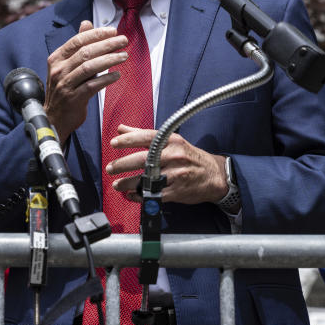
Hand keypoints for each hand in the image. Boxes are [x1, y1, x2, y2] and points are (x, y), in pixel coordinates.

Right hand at [44, 20, 128, 142]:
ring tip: (124, 56)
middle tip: (123, 41)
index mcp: (56, 59)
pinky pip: (92, 86)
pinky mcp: (74, 99)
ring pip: (89, 67)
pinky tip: (117, 75)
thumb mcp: (66, 65)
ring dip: (109, 60)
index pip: (78, 41)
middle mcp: (59, 70)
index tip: (113, 31)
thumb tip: (86, 24)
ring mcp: (65, 85)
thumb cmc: (63, 90)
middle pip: (85, 52)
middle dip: (107, 44)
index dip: (96, 34)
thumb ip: (77, 45)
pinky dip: (106, 79)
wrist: (54, 118)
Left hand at [105, 125, 227, 204]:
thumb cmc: (189, 157)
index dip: (128, 140)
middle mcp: (174, 156)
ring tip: (118, 185)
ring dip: (129, 183)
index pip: (146, 137)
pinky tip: (132, 195)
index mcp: (172, 141)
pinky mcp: (177, 191)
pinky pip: (155, 195)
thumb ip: (144, 135)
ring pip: (147, 179)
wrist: (214, 175)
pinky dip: (141, 196)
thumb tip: (121, 129)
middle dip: (123, 164)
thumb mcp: (171, 141)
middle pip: (144, 159)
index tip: (113, 143)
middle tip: (110, 168)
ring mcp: (176, 174)